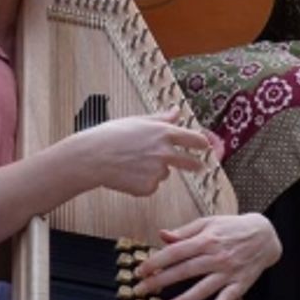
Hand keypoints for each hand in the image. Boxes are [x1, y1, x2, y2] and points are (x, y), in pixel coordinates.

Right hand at [73, 107, 213, 196]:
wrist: (92, 157)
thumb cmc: (111, 135)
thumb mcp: (138, 120)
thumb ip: (162, 118)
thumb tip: (176, 111)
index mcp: (164, 133)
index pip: (195, 140)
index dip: (203, 144)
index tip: (206, 147)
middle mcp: (165, 153)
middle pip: (191, 163)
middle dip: (195, 165)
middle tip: (198, 167)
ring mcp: (157, 172)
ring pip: (164, 173)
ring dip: (155, 171)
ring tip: (132, 163)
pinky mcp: (148, 187)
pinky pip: (151, 186)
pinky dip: (143, 183)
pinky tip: (128, 174)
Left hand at [135, 213, 281, 299]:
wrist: (265, 234)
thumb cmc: (233, 227)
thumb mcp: (209, 222)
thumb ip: (185, 231)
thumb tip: (163, 235)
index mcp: (206, 240)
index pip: (175, 252)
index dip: (156, 261)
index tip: (141, 270)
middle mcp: (215, 256)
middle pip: (184, 271)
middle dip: (160, 281)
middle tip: (142, 290)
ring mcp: (228, 271)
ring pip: (203, 287)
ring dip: (185, 299)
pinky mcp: (240, 283)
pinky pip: (229, 297)